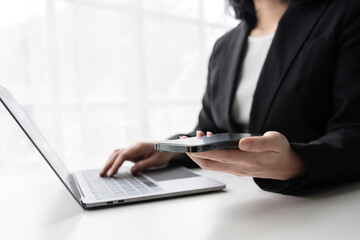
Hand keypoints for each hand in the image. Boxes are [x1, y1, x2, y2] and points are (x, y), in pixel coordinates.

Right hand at [100, 142, 181, 176]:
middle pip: (117, 154)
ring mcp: (132, 149)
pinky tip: (111, 168)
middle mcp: (133, 146)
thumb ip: (143, 166)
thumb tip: (131, 171)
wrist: (168, 147)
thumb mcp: (155, 161)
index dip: (115, 165)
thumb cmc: (163, 152)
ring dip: (109, 162)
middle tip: (102, 174)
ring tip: (104, 172)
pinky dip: (114, 161)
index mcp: (138, 147)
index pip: (123, 155)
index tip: (111, 174)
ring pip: (117, 154)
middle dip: (108, 164)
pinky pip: (121, 156)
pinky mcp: (133, 152)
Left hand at [186, 131, 305, 180]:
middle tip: (185, 140)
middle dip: (195, 153)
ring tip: (195, 138)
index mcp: (248, 160)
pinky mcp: (236, 168)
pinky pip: (218, 163)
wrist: (288, 167)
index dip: (205, 152)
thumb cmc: (281, 151)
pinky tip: (208, 142)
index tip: (192, 146)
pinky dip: (208, 155)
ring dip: (200, 154)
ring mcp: (236, 169)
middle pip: (210, 164)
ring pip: (212, 164)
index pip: (221, 156)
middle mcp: (239, 167)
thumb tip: (241, 143)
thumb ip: (258, 143)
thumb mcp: (275, 142)